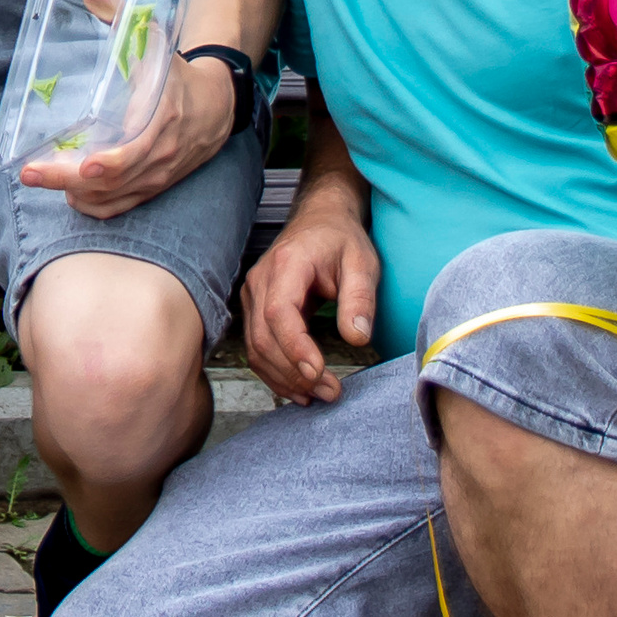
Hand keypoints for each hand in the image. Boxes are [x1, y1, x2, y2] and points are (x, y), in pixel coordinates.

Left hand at [19, 37, 239, 217]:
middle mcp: (159, 153)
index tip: (83, 164)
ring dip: (75, 194)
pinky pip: (120, 207)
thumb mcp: (152, 38)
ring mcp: (156, 175)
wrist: (217, 108)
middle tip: (30, 173)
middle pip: (113, 180)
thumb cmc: (175, 72)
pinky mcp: (152, 188)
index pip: (136, 150)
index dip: (110, 162)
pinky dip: (93, 205)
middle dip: (68, 180)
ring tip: (41, 178)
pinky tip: (70, 193)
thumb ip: (119, 12)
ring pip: (113, 198)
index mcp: (161, 117)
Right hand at [240, 191, 379, 403]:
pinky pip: (256, 347)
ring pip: (256, 348)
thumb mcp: (362, 263)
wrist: (320, 221)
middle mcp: (261, 280)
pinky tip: (299, 389)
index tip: (319, 373)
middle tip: (332, 393)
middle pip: (263, 337)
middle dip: (295, 372)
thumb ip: (360, 299)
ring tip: (320, 396)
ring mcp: (253, 295)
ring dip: (284, 378)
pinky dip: (274, 372)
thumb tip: (357, 338)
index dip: (294, 347)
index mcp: (287, 264)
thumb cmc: (341, 240)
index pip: (279, 313)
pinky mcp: (255, 308)